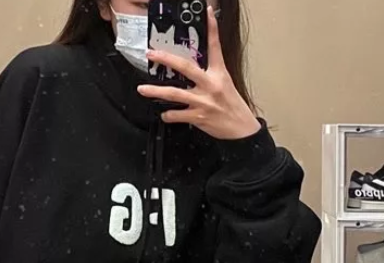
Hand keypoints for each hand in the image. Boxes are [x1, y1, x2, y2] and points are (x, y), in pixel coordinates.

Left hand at [137, 7, 260, 140]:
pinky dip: (168, 115)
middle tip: (152, 54)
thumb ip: (211, 71)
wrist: (241, 128)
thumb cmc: (232, 105)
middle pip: (186, 68)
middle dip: (167, 59)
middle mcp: (210, 85)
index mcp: (218, 74)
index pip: (215, 47)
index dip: (212, 29)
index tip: (207, 13)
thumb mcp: (225, 82)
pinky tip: (164, 113)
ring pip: (175, 94)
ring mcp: (203, 102)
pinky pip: (178, 115)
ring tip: (142, 89)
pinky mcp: (198, 117)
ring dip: (156, 92)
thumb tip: (195, 66)